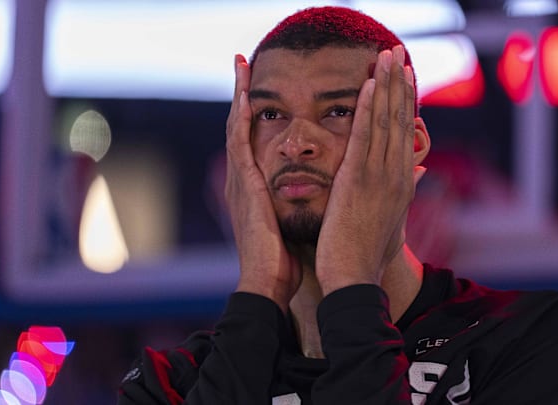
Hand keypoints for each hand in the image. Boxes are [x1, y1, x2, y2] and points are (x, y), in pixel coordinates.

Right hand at [225, 54, 301, 312]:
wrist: (270, 281)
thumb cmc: (285, 257)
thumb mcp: (293, 220)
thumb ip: (300, 200)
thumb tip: (321, 189)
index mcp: (255, 185)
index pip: (253, 139)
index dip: (255, 111)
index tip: (260, 86)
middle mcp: (243, 178)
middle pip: (240, 124)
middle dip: (242, 92)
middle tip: (243, 62)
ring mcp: (239, 180)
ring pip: (236, 125)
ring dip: (239, 93)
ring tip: (241, 65)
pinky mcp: (244, 184)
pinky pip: (240, 141)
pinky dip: (241, 116)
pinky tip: (246, 94)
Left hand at [315, 46, 424, 294]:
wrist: (354, 278)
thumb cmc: (367, 254)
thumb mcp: (393, 221)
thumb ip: (405, 193)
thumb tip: (418, 172)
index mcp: (403, 184)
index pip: (406, 134)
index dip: (406, 102)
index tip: (405, 77)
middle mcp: (397, 175)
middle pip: (400, 120)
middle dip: (400, 84)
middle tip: (398, 52)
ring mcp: (379, 176)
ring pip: (386, 122)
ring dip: (387, 85)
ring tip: (388, 55)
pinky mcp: (358, 180)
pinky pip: (364, 136)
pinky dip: (368, 109)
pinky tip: (370, 84)